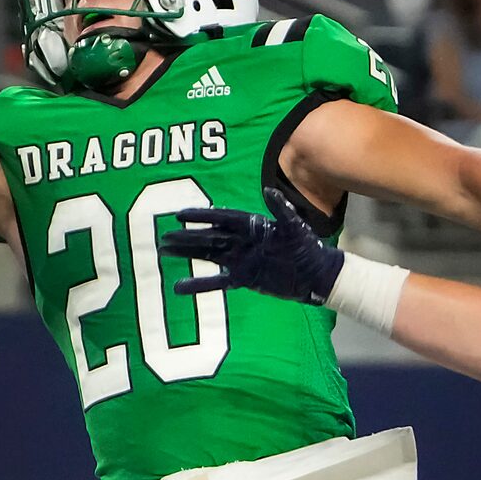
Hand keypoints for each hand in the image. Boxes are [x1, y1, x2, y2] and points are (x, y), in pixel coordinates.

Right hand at [163, 187, 343, 304]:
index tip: (179, 215)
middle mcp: (242, 241)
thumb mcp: (295, 227)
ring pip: (208, 256)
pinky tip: (180, 287)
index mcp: (251, 225)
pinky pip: (217, 282)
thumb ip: (282, 210)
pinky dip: (199, 284)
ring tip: (165, 252)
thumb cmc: (307, 247)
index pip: (221, 218)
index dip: (200, 217)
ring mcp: (241, 260)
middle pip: (209, 237)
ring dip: (188, 254)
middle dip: (187, 237)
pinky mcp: (243, 278)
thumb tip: (270, 192)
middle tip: (164, 237)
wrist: (315, 274)